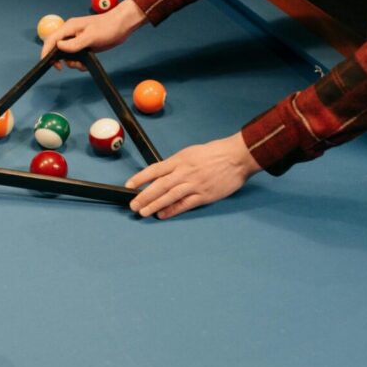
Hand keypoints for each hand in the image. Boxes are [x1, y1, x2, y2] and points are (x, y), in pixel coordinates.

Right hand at [41, 0, 146, 70]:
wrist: (122, 26)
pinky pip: (76, 56)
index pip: (52, 39)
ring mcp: (77, 39)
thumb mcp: (90, 37)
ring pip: (67, 55)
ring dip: (72, 62)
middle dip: (62, 60)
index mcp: (69, 27)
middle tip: (69, 66)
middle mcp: (71, 33)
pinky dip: (79, 62)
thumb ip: (74, 44)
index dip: (46, 52)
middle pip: (57, 49)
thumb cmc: (108, 27)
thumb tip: (59, 47)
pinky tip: (86, 64)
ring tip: (82, 65)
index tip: (46, 63)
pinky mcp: (84, 45)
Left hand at [125, 132, 261, 218]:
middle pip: (159, 186)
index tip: (129, 185)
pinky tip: (162, 214)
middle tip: (133, 205)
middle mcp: (184, 172)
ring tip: (143, 212)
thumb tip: (162, 175)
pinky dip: (172, 210)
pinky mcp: (204, 195)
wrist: (237, 157)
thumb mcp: (191, 153)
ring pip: (169, 196)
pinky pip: (185, 204)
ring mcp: (194, 184)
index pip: (155, 169)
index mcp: (180, 160)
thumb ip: (177, 164)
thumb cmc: (215, 153)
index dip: (140, 178)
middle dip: (144, 196)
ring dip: (154, 205)